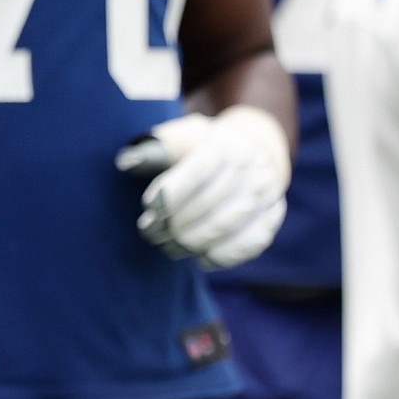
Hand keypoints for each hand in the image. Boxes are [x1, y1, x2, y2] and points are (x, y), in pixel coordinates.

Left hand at [118, 103, 291, 269]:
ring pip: (229, 225)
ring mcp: (266, 194)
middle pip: (212, 202)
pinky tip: (200, 258)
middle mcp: (251, 169)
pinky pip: (251, 243)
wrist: (248, 153)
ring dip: (192, 241)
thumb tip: (125, 163)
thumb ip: (154, 150)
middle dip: (175, 222)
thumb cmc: (200, 150)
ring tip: (168, 246)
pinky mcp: (272, 218)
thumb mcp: (178, 140)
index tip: (149, 207)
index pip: (200, 171)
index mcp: (225, 145)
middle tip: (150, 232)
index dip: (172, 193)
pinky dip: (223, 255)